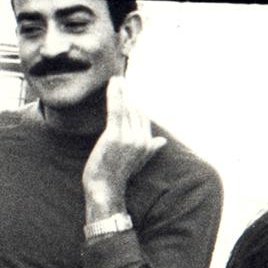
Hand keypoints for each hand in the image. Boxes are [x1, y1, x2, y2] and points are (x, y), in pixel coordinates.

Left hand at [81, 76, 165, 218]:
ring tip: (116, 79)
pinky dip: (115, 94)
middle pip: (135, 110)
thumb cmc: (118, 176)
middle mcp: (141, 139)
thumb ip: (150, 149)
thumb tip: (162, 142)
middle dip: (128, 95)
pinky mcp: (115, 135)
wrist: (104, 188)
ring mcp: (128, 137)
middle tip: (119, 80)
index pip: (142, 118)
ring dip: (121, 91)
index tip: (127, 92)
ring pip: (126, 107)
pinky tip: (113, 83)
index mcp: (147, 143)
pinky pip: (116, 109)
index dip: (134, 104)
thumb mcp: (138, 161)